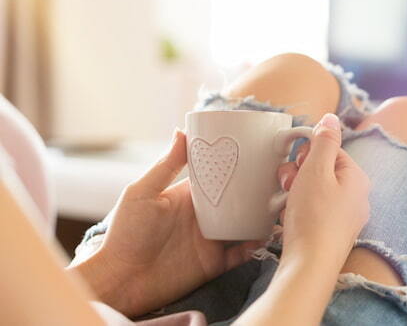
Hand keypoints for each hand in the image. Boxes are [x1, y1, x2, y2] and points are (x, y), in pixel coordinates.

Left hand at [70, 130, 261, 316]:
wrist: (121, 280)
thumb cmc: (125, 233)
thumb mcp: (143, 193)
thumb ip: (166, 165)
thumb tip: (181, 131)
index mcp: (191, 196)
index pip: (221, 177)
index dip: (239, 167)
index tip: (261, 154)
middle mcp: (205, 215)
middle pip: (239, 200)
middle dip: (259, 191)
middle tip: (280, 180)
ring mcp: (211, 239)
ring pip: (246, 225)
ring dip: (262, 218)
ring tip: (279, 207)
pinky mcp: (214, 263)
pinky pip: (242, 254)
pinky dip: (255, 246)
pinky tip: (263, 236)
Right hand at [276, 113, 369, 270]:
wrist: (309, 267)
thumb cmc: (314, 216)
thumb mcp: (316, 169)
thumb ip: (324, 141)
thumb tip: (331, 117)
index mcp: (358, 179)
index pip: (330, 151)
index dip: (308, 154)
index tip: (296, 164)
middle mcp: (357, 198)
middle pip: (322, 171)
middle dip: (299, 173)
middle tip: (289, 184)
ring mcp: (345, 218)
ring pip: (314, 191)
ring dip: (295, 192)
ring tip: (286, 204)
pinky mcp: (331, 234)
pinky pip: (312, 211)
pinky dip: (298, 211)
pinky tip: (289, 219)